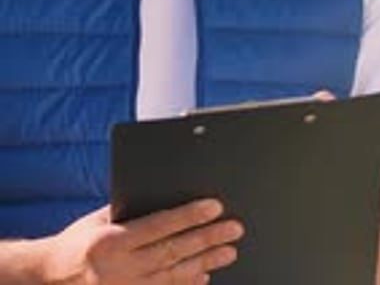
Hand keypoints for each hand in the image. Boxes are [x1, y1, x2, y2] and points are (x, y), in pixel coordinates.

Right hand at [39, 199, 243, 283]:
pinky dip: (186, 284)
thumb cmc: (77, 241)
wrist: (50, 277)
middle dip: (207, 239)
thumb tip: (168, 197)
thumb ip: (130, 211)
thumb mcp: (99, 220)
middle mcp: (119, 270)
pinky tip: (203, 276)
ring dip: (205, 263)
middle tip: (234, 228)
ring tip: (229, 251)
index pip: (159, 225)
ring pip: (174, 276)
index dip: (189, 216)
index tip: (215, 206)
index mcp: (111, 242)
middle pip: (173, 252)